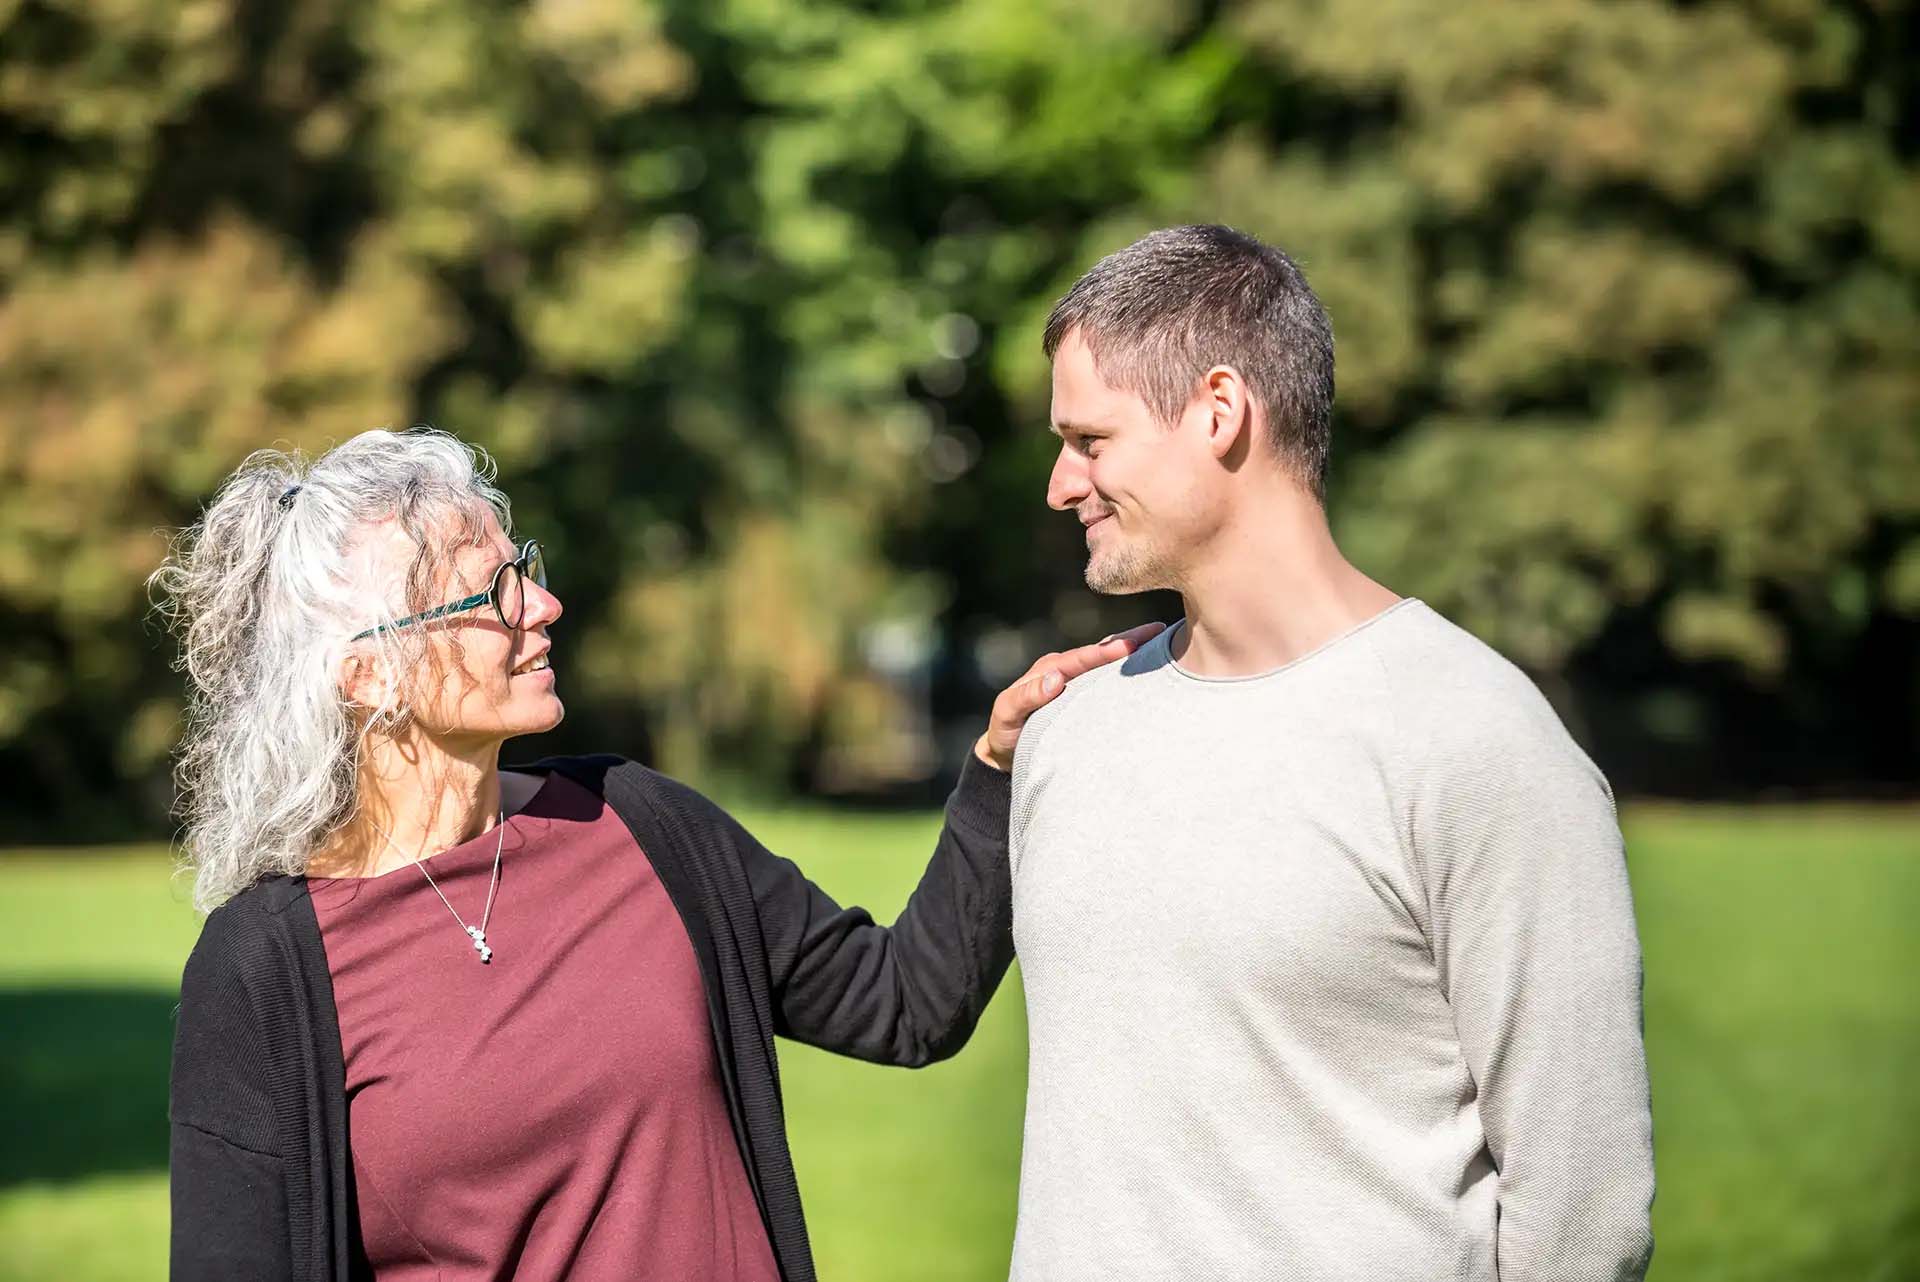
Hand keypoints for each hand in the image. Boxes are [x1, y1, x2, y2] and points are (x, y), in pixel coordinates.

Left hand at [973, 622, 1167, 771]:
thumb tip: (1056, 680)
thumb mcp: (1007, 714)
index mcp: (1049, 670)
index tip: (1132, 645)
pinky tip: (1150, 668)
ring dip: (1134, 652)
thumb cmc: (1005, 733)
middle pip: (1101, 652)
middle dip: (1130, 640)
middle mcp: (1065, 671)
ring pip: (1109, 664)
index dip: (1107, 651)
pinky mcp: (1084, 696)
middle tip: (1160, 629)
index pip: (1082, 658)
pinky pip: (1108, 681)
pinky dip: (1128, 672)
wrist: (1005, 752)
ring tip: (1164, 640)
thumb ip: (1025, 697)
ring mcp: (1077, 683)